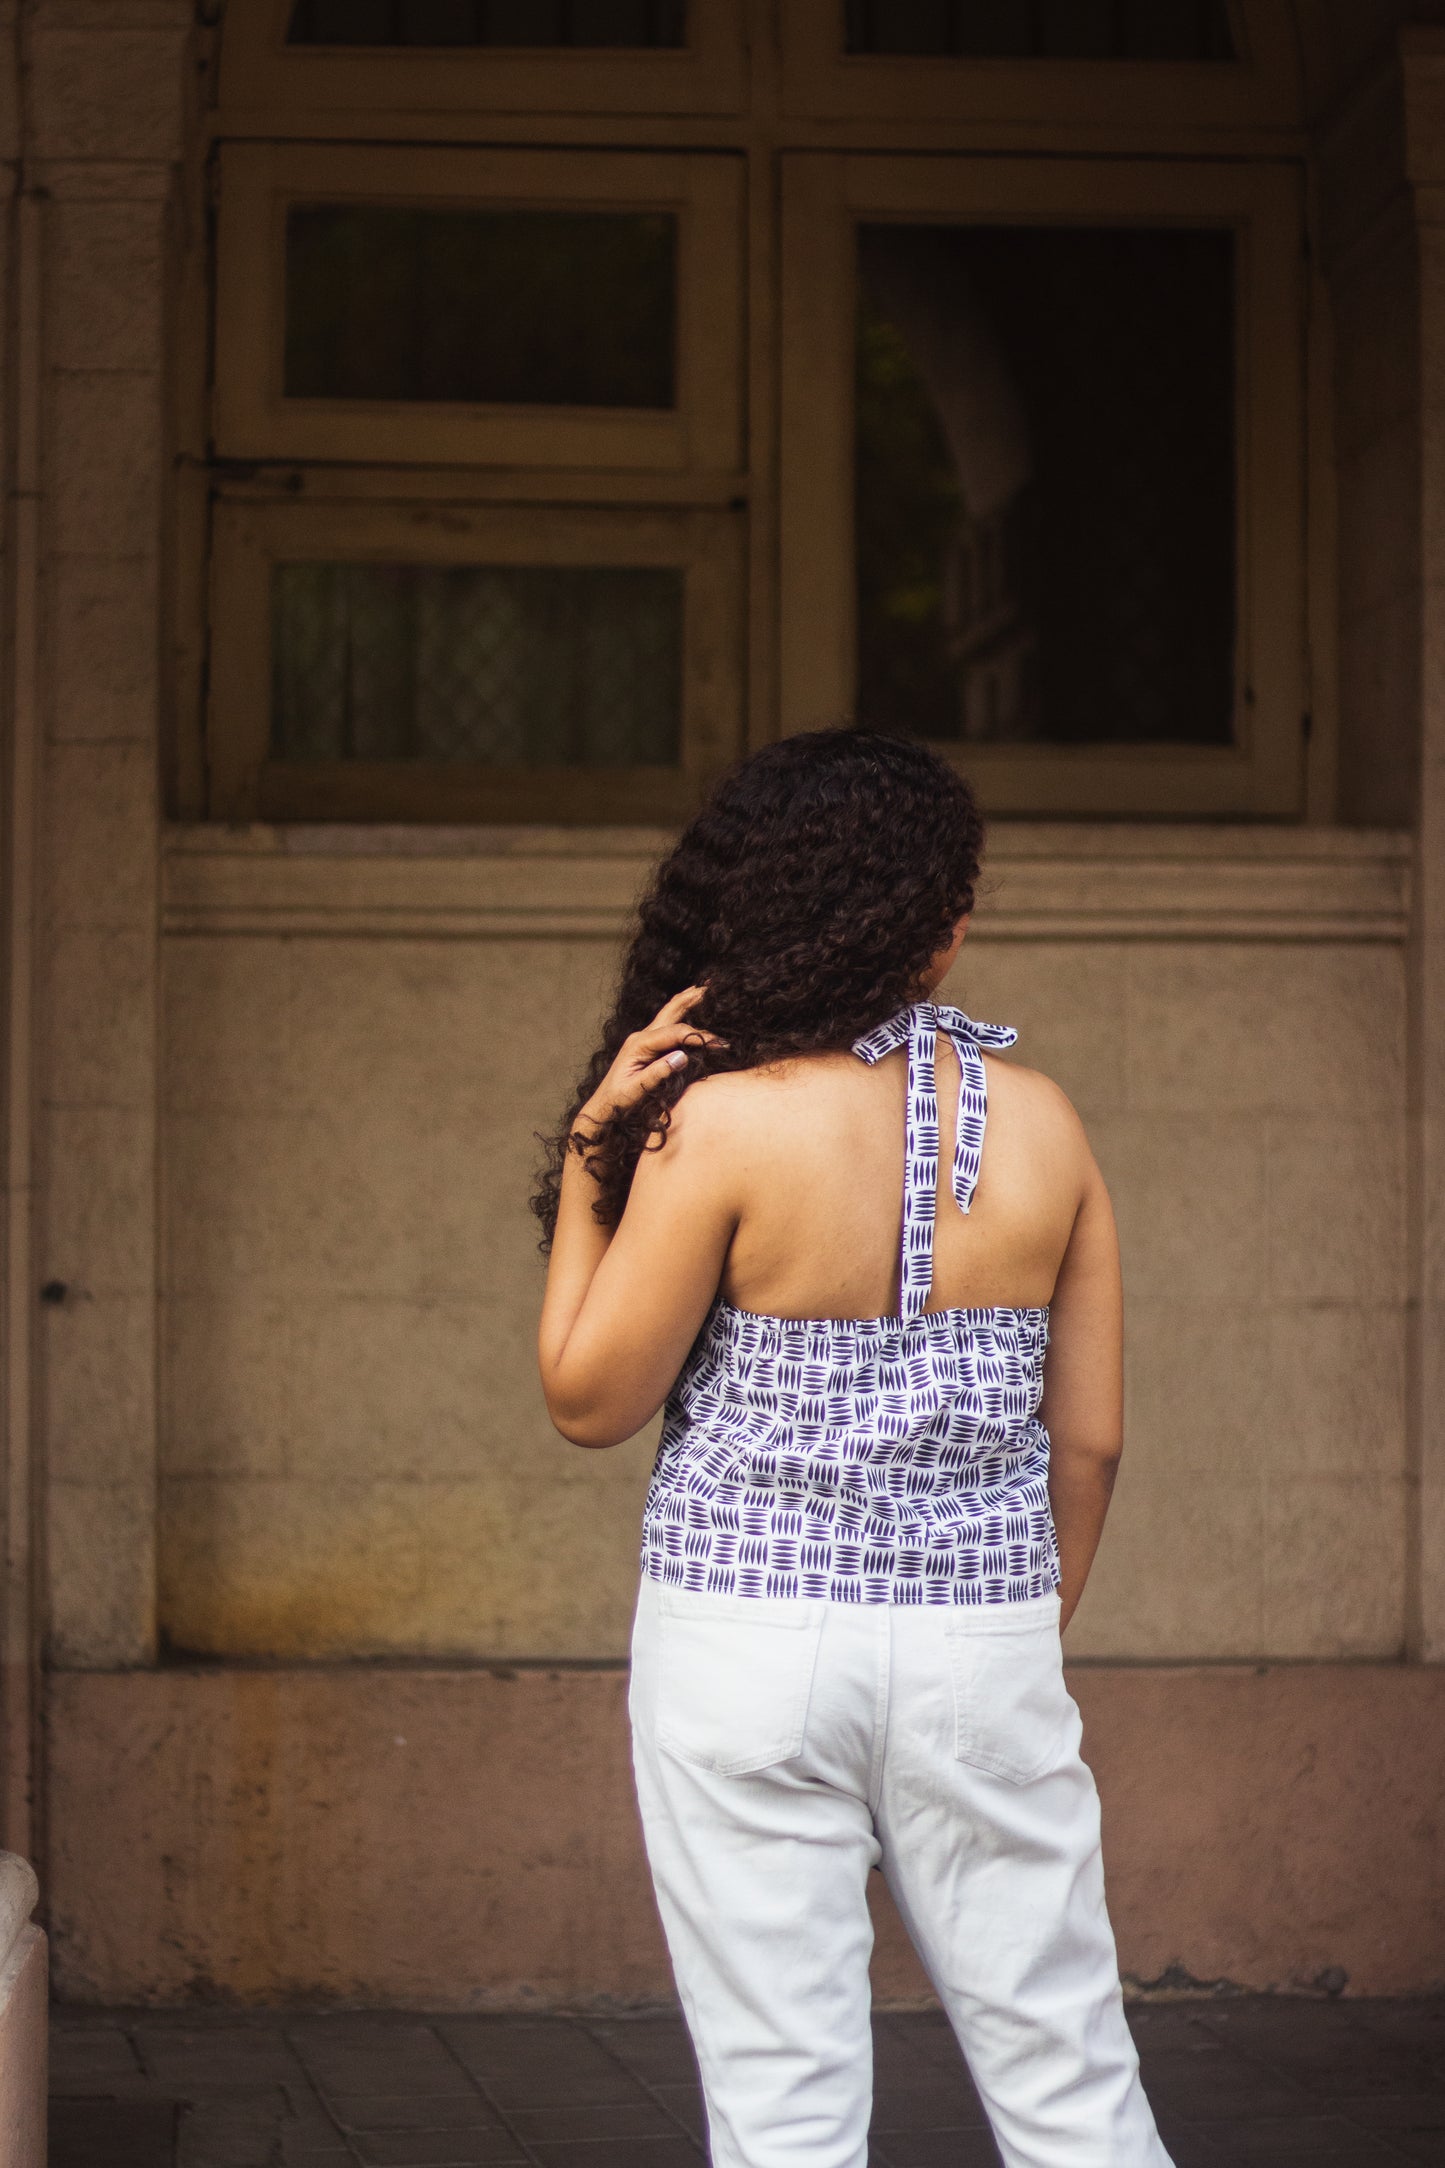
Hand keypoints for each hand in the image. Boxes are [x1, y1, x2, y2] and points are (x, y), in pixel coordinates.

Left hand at [576, 987, 724, 1129]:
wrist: (603, 1106)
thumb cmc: (618, 1100)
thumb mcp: (637, 1089)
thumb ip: (659, 1072)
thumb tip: (682, 1056)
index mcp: (639, 1044)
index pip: (675, 1033)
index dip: (699, 1036)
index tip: (720, 1044)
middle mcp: (641, 1036)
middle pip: (670, 1011)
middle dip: (690, 998)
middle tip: (710, 987)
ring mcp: (643, 1039)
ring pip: (668, 1014)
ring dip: (686, 1002)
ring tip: (702, 990)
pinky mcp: (646, 1045)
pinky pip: (667, 1025)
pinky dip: (681, 1014)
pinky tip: (689, 1011)